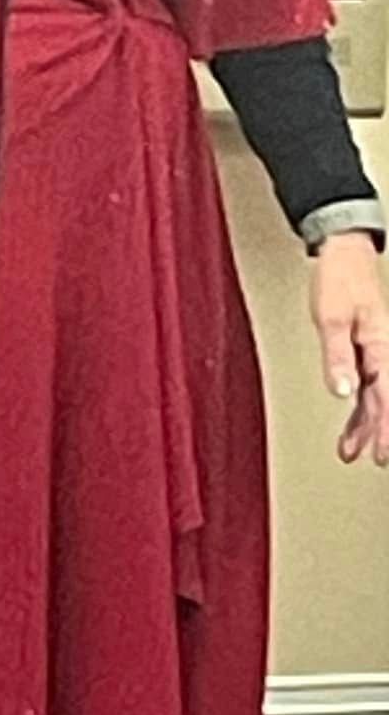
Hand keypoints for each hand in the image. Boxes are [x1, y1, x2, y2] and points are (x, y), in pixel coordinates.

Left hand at [309, 232, 388, 466]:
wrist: (343, 254)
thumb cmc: (340, 280)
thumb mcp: (332, 318)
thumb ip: (336, 356)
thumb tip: (341, 391)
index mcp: (382, 347)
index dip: (388, 428)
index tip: (383, 452)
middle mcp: (384, 354)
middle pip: (387, 402)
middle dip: (383, 433)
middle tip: (378, 460)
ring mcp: (376, 354)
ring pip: (377, 398)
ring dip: (367, 426)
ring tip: (355, 452)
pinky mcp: (365, 351)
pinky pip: (367, 387)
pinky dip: (359, 409)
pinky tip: (350, 428)